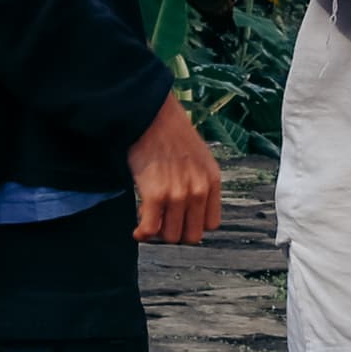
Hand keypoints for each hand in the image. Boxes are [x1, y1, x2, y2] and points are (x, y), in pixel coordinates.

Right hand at [127, 93, 220, 245]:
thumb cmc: (170, 132)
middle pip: (191, 235)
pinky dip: (143, 234)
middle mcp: (199, 190)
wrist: (150, 115)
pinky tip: (138, 230)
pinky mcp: (156, 194)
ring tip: (149, 219)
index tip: (180, 219)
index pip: (211, 224)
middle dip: (175, 231)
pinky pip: (150, 229)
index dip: (193, 224)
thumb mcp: (198, 157)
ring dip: (158, 232)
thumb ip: (199, 183)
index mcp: (212, 180)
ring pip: (170, 235)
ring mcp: (178, 194)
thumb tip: (187, 210)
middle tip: (162, 221)